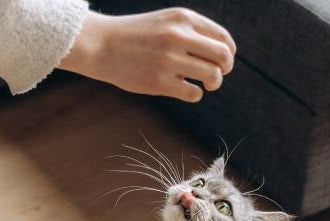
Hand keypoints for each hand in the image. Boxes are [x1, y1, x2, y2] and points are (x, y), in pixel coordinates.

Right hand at [58, 8, 236, 102]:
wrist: (101, 45)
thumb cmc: (136, 36)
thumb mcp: (166, 21)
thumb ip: (192, 32)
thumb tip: (223, 55)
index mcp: (182, 18)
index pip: (223, 38)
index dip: (229, 52)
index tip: (221, 61)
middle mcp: (178, 36)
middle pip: (223, 56)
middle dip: (226, 68)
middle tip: (218, 75)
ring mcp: (168, 60)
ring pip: (212, 75)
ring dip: (214, 83)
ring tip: (204, 84)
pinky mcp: (158, 82)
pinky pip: (193, 93)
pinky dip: (195, 93)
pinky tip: (184, 89)